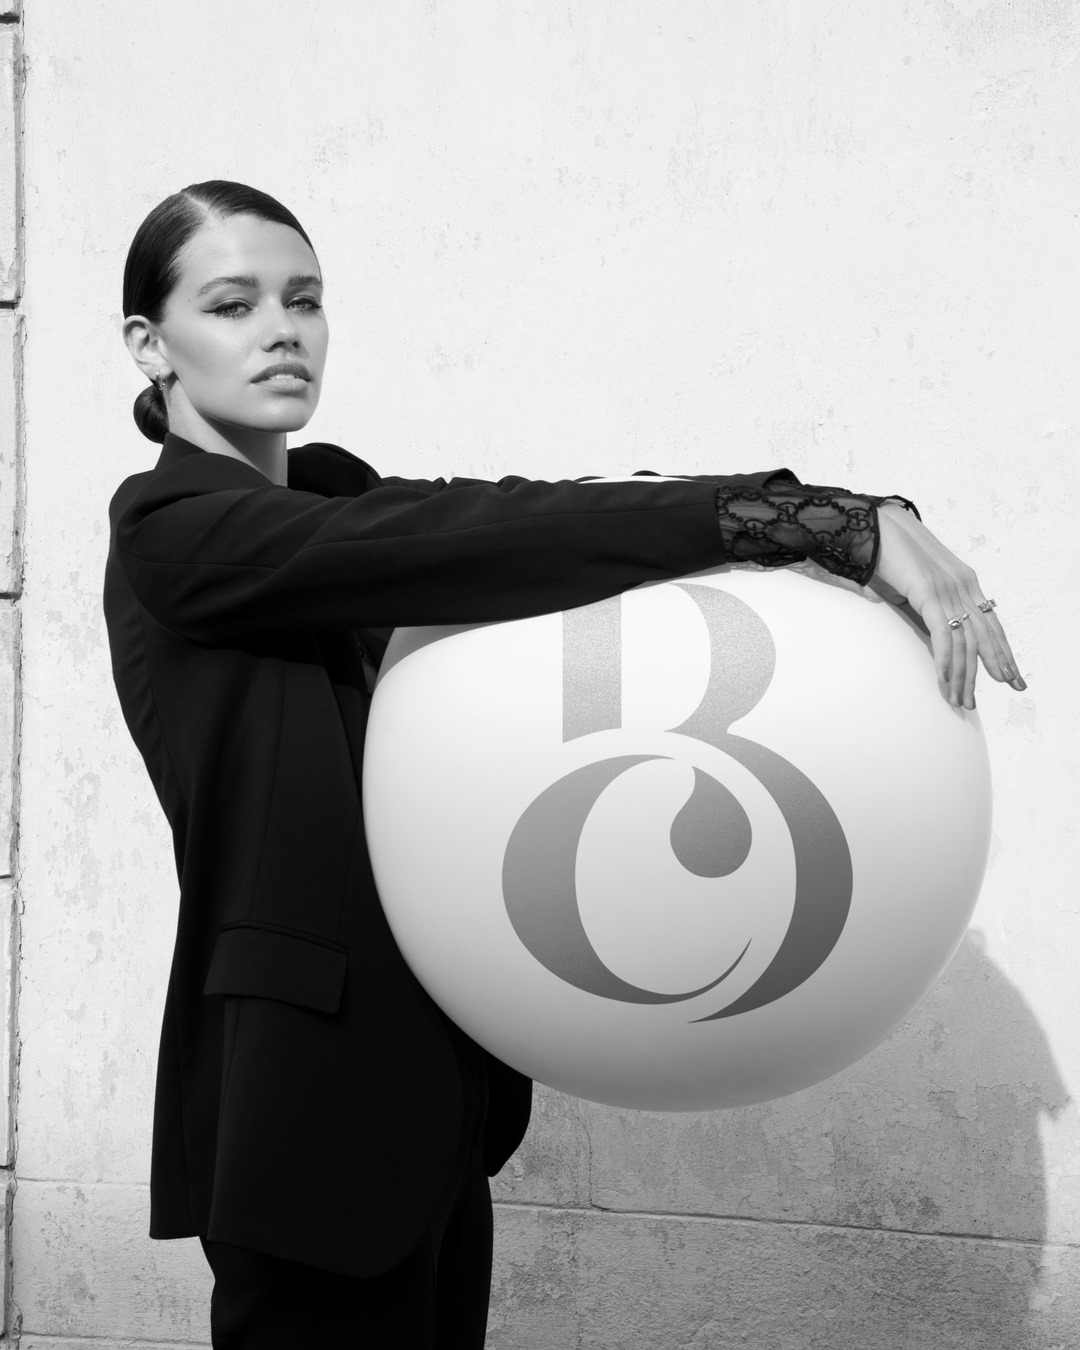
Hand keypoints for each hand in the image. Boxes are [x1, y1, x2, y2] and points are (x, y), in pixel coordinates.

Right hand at [869, 502, 1024, 708]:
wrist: (870, 525)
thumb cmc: (886, 553)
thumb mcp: (913, 585)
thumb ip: (924, 607)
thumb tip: (929, 633)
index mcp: (963, 580)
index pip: (990, 620)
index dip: (1000, 648)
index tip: (1008, 673)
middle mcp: (963, 583)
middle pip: (986, 633)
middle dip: (997, 664)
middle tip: (1007, 689)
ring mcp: (948, 588)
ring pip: (965, 641)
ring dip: (964, 675)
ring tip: (961, 699)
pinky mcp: (928, 592)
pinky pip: (943, 635)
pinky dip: (946, 661)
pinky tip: (945, 681)